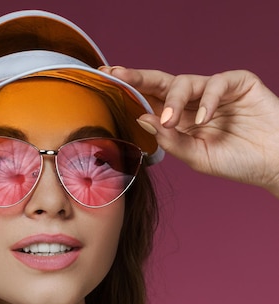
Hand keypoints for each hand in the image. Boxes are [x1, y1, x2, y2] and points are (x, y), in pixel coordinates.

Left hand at [101, 67, 278, 196]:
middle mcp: (195, 103)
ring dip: (174, 100)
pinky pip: (217, 82)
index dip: (131, 91)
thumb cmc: (237, 163)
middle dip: (139, 78)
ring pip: (186, 82)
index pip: (152, 101)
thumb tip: (143, 118)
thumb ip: (172, 140)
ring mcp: (216, 92)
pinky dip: (208, 98)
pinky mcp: (239, 83)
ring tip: (170, 120)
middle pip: (162, 83)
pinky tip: (204, 116)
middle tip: (117, 75)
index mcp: (183, 120)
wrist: (273, 165)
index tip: (106, 81)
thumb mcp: (197, 157)